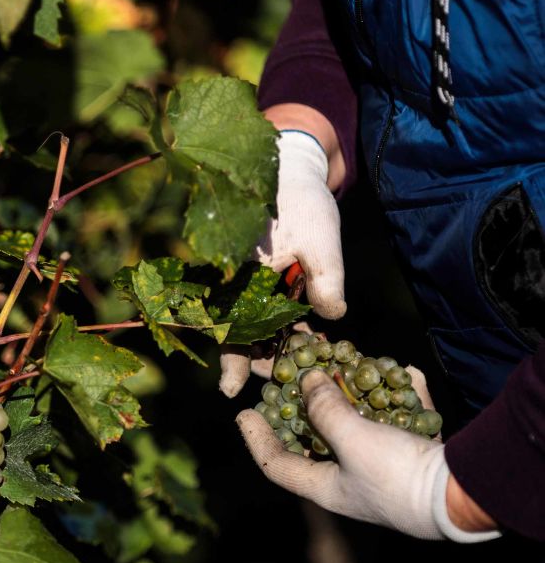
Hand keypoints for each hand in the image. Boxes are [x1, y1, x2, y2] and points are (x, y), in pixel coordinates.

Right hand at [218, 128, 345, 397]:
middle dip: (257, 364)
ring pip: (251, 329)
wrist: (289, 172)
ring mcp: (245, 286)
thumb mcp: (322, 240)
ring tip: (299, 368)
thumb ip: (326, 279)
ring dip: (271, 350)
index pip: (230, 329)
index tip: (230, 390)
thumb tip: (333, 318)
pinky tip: (303, 342)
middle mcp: (235, 285)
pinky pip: (262, 315)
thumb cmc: (302, 203)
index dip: (231, 362)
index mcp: (240, 278)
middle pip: (238, 336)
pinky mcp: (258, 284)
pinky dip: (278, 331)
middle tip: (281, 388)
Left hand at [236, 368, 499, 541]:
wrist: (464, 497)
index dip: (256, 438)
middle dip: (310, 403)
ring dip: (357, 395)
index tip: (244, 411)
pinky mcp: (416, 457)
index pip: (277, 464)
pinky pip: (401, 421)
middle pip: (318, 438)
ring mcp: (385, 469)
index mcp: (326, 487)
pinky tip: (404, 373)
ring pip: (361, 425)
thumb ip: (324, 409)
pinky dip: (401, 396)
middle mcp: (351, 480)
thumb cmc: (397, 475)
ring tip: (348, 365)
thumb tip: (306, 380)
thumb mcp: (352, 440)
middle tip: (297, 374)